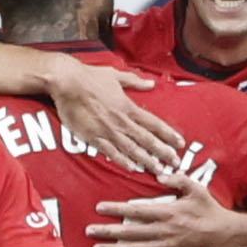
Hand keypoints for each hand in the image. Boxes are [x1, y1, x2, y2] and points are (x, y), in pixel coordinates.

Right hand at [46, 58, 183, 172]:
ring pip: (132, 149)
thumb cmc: (90, 76)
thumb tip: (151, 83)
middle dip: (163, 152)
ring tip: (159, 170)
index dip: (168, 134)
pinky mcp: (92, 137)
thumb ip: (135, 81)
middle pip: (147, 140)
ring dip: (147, 161)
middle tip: (176, 163)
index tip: (180, 143)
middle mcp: (121, 121)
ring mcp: (107, 130)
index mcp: (128, 107)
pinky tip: (132, 168)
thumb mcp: (116, 75)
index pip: (154, 123)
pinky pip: (110, 152)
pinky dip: (122, 161)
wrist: (66, 82)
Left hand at [88, 169, 246, 246]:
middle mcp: (165, 231)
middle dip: (108, 231)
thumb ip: (178, 180)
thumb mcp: (197, 189)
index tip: (99, 208)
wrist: (226, 236)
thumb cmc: (211, 211)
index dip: (116, 209)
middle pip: (130, 232)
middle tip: (89, 231)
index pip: (136, 211)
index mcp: (169, 212)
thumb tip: (159, 174)